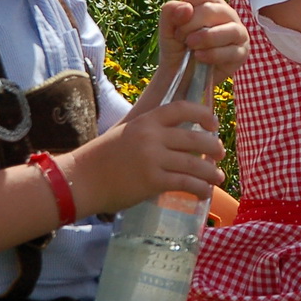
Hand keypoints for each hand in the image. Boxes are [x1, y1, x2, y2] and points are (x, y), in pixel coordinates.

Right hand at [65, 98, 225, 213]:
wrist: (80, 180)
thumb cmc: (102, 159)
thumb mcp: (126, 133)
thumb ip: (150, 132)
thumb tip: (178, 138)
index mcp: (146, 121)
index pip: (182, 108)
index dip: (203, 114)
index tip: (214, 124)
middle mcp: (151, 136)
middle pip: (195, 139)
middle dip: (214, 147)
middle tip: (220, 154)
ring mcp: (153, 158)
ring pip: (195, 164)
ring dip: (211, 173)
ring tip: (218, 178)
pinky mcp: (152, 181)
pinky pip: (186, 183)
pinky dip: (200, 188)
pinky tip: (204, 193)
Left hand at [158, 0, 248, 81]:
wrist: (181, 75)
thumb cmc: (177, 47)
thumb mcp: (167, 29)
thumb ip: (170, 12)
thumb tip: (187, 8)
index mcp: (209, 2)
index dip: (185, 10)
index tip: (178, 26)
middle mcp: (227, 13)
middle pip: (211, 9)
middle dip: (191, 26)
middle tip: (183, 40)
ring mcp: (237, 32)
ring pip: (228, 29)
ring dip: (205, 39)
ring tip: (192, 48)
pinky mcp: (242, 52)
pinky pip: (232, 51)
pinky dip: (213, 55)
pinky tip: (200, 58)